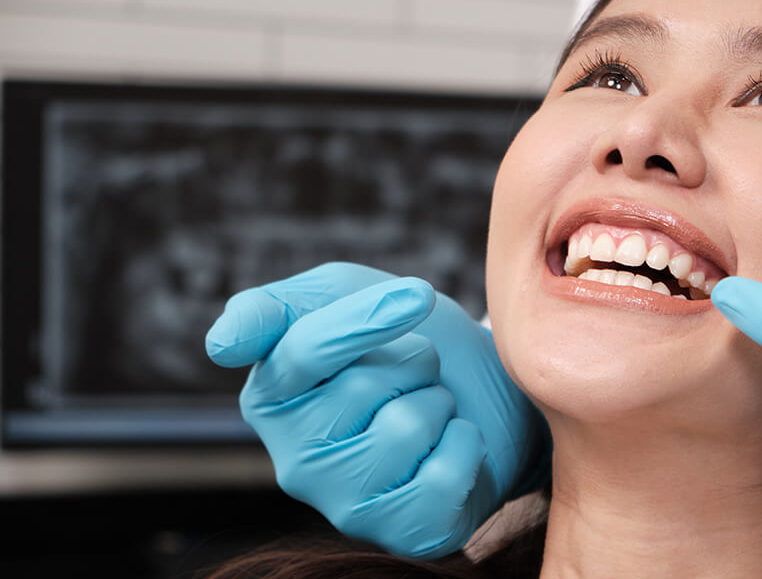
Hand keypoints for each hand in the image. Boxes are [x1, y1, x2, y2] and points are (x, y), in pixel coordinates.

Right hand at [206, 262, 546, 557]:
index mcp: (269, 396)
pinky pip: (443, 478)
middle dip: (412, 362)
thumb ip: (271, 308)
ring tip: (429, 409)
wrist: (473, 392)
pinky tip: (448, 447)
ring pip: (409, 426)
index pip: (304, 350)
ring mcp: (344, 504)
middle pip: (366, 385)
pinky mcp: (399, 533)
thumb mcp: (335, 295)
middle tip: (411, 374)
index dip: (367, 318)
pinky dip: (465, 446)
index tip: (418, 294)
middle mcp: (294, 460)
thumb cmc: (393, 340)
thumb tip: (221, 346)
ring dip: (438, 402)